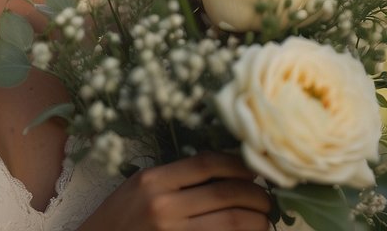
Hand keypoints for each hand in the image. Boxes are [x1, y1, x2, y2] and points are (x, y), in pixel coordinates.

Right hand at [79, 152, 271, 230]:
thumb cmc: (119, 218)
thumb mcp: (139, 186)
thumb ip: (176, 177)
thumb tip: (226, 171)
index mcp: (154, 181)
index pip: (208, 164)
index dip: (239, 165)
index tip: (254, 170)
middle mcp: (163, 206)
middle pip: (227, 195)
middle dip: (257, 197)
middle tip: (267, 200)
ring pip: (232, 223)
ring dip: (257, 221)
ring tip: (262, 219)